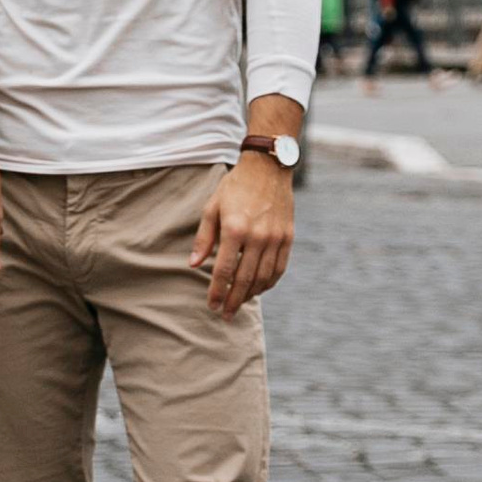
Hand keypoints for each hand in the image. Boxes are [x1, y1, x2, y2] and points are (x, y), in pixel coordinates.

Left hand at [189, 153, 294, 316]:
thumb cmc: (235, 186)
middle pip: (244, 280)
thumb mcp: (212, 207)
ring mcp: (275, 238)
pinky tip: (259, 289)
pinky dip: (269, 283)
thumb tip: (194, 265)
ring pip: (264, 278)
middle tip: (225, 314)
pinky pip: (279, 268)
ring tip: (239, 303)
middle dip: (233, 300)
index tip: (211, 306)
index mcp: (234, 229)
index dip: (216, 292)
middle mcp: (257, 236)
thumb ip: (204, 238)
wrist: (268, 167)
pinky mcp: (288, 237)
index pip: (223, 270)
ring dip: (251, 295)